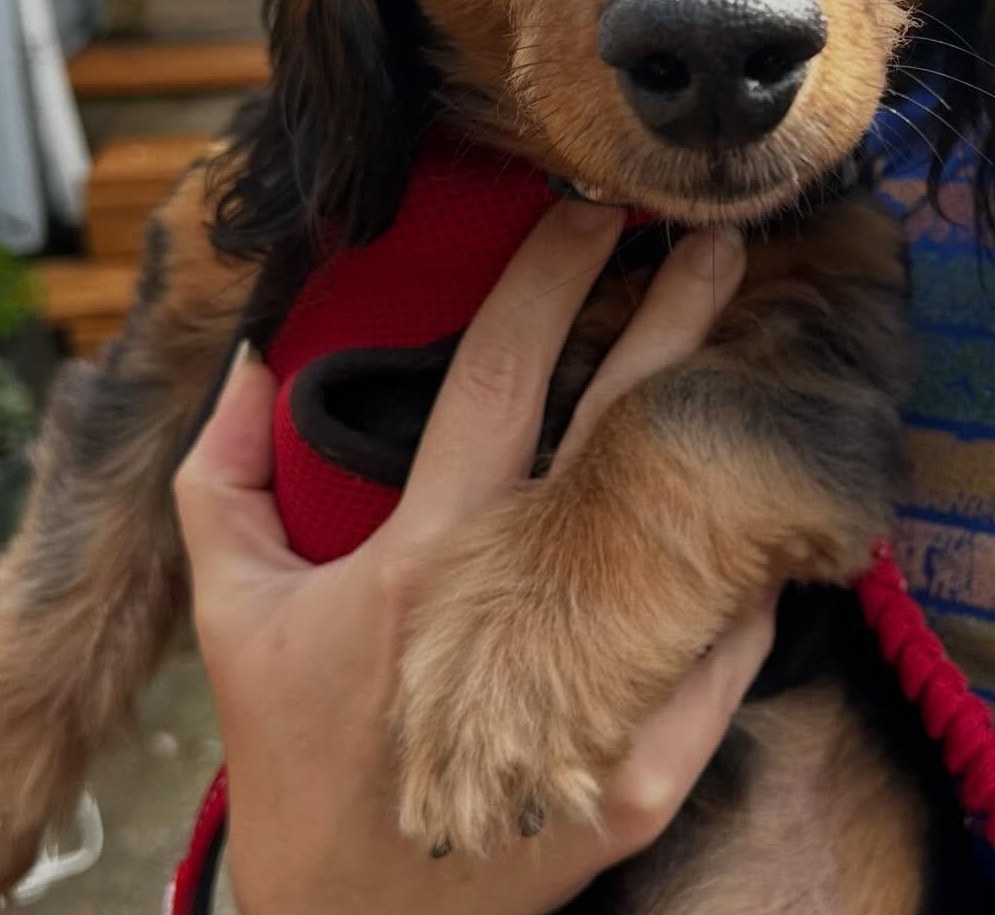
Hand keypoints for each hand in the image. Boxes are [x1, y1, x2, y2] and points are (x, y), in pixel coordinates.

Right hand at [174, 200, 775, 914]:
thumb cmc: (290, 752)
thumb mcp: (229, 609)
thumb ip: (226, 476)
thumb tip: (253, 359)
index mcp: (423, 558)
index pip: (497, 380)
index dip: (544, 283)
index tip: (585, 216)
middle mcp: (519, 611)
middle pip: (618, 433)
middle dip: (673, 320)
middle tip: (717, 244)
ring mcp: (595, 697)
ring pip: (693, 537)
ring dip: (729, 440)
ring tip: (759, 358)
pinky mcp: (648, 778)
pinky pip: (723, 654)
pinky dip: (748, 579)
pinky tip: (768, 517)